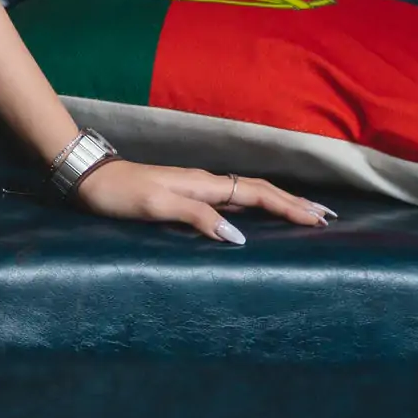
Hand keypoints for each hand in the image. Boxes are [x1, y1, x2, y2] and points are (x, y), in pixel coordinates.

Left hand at [72, 157, 335, 243]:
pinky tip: (260, 213)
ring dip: (280, 202)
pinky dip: (256, 205)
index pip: (257, 194)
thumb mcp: (156, 205)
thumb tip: (238, 238)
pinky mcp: (188, 194)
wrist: (90, 179)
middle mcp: (206, 183)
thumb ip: (196, 217)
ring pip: (249, 193)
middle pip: (261, 190)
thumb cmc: (119, 194)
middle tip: (326, 216)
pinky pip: (233, 199)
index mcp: (204, 184)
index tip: (318, 220)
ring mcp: (198, 187)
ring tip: (306, 213)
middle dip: (295, 203)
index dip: (289, 207)